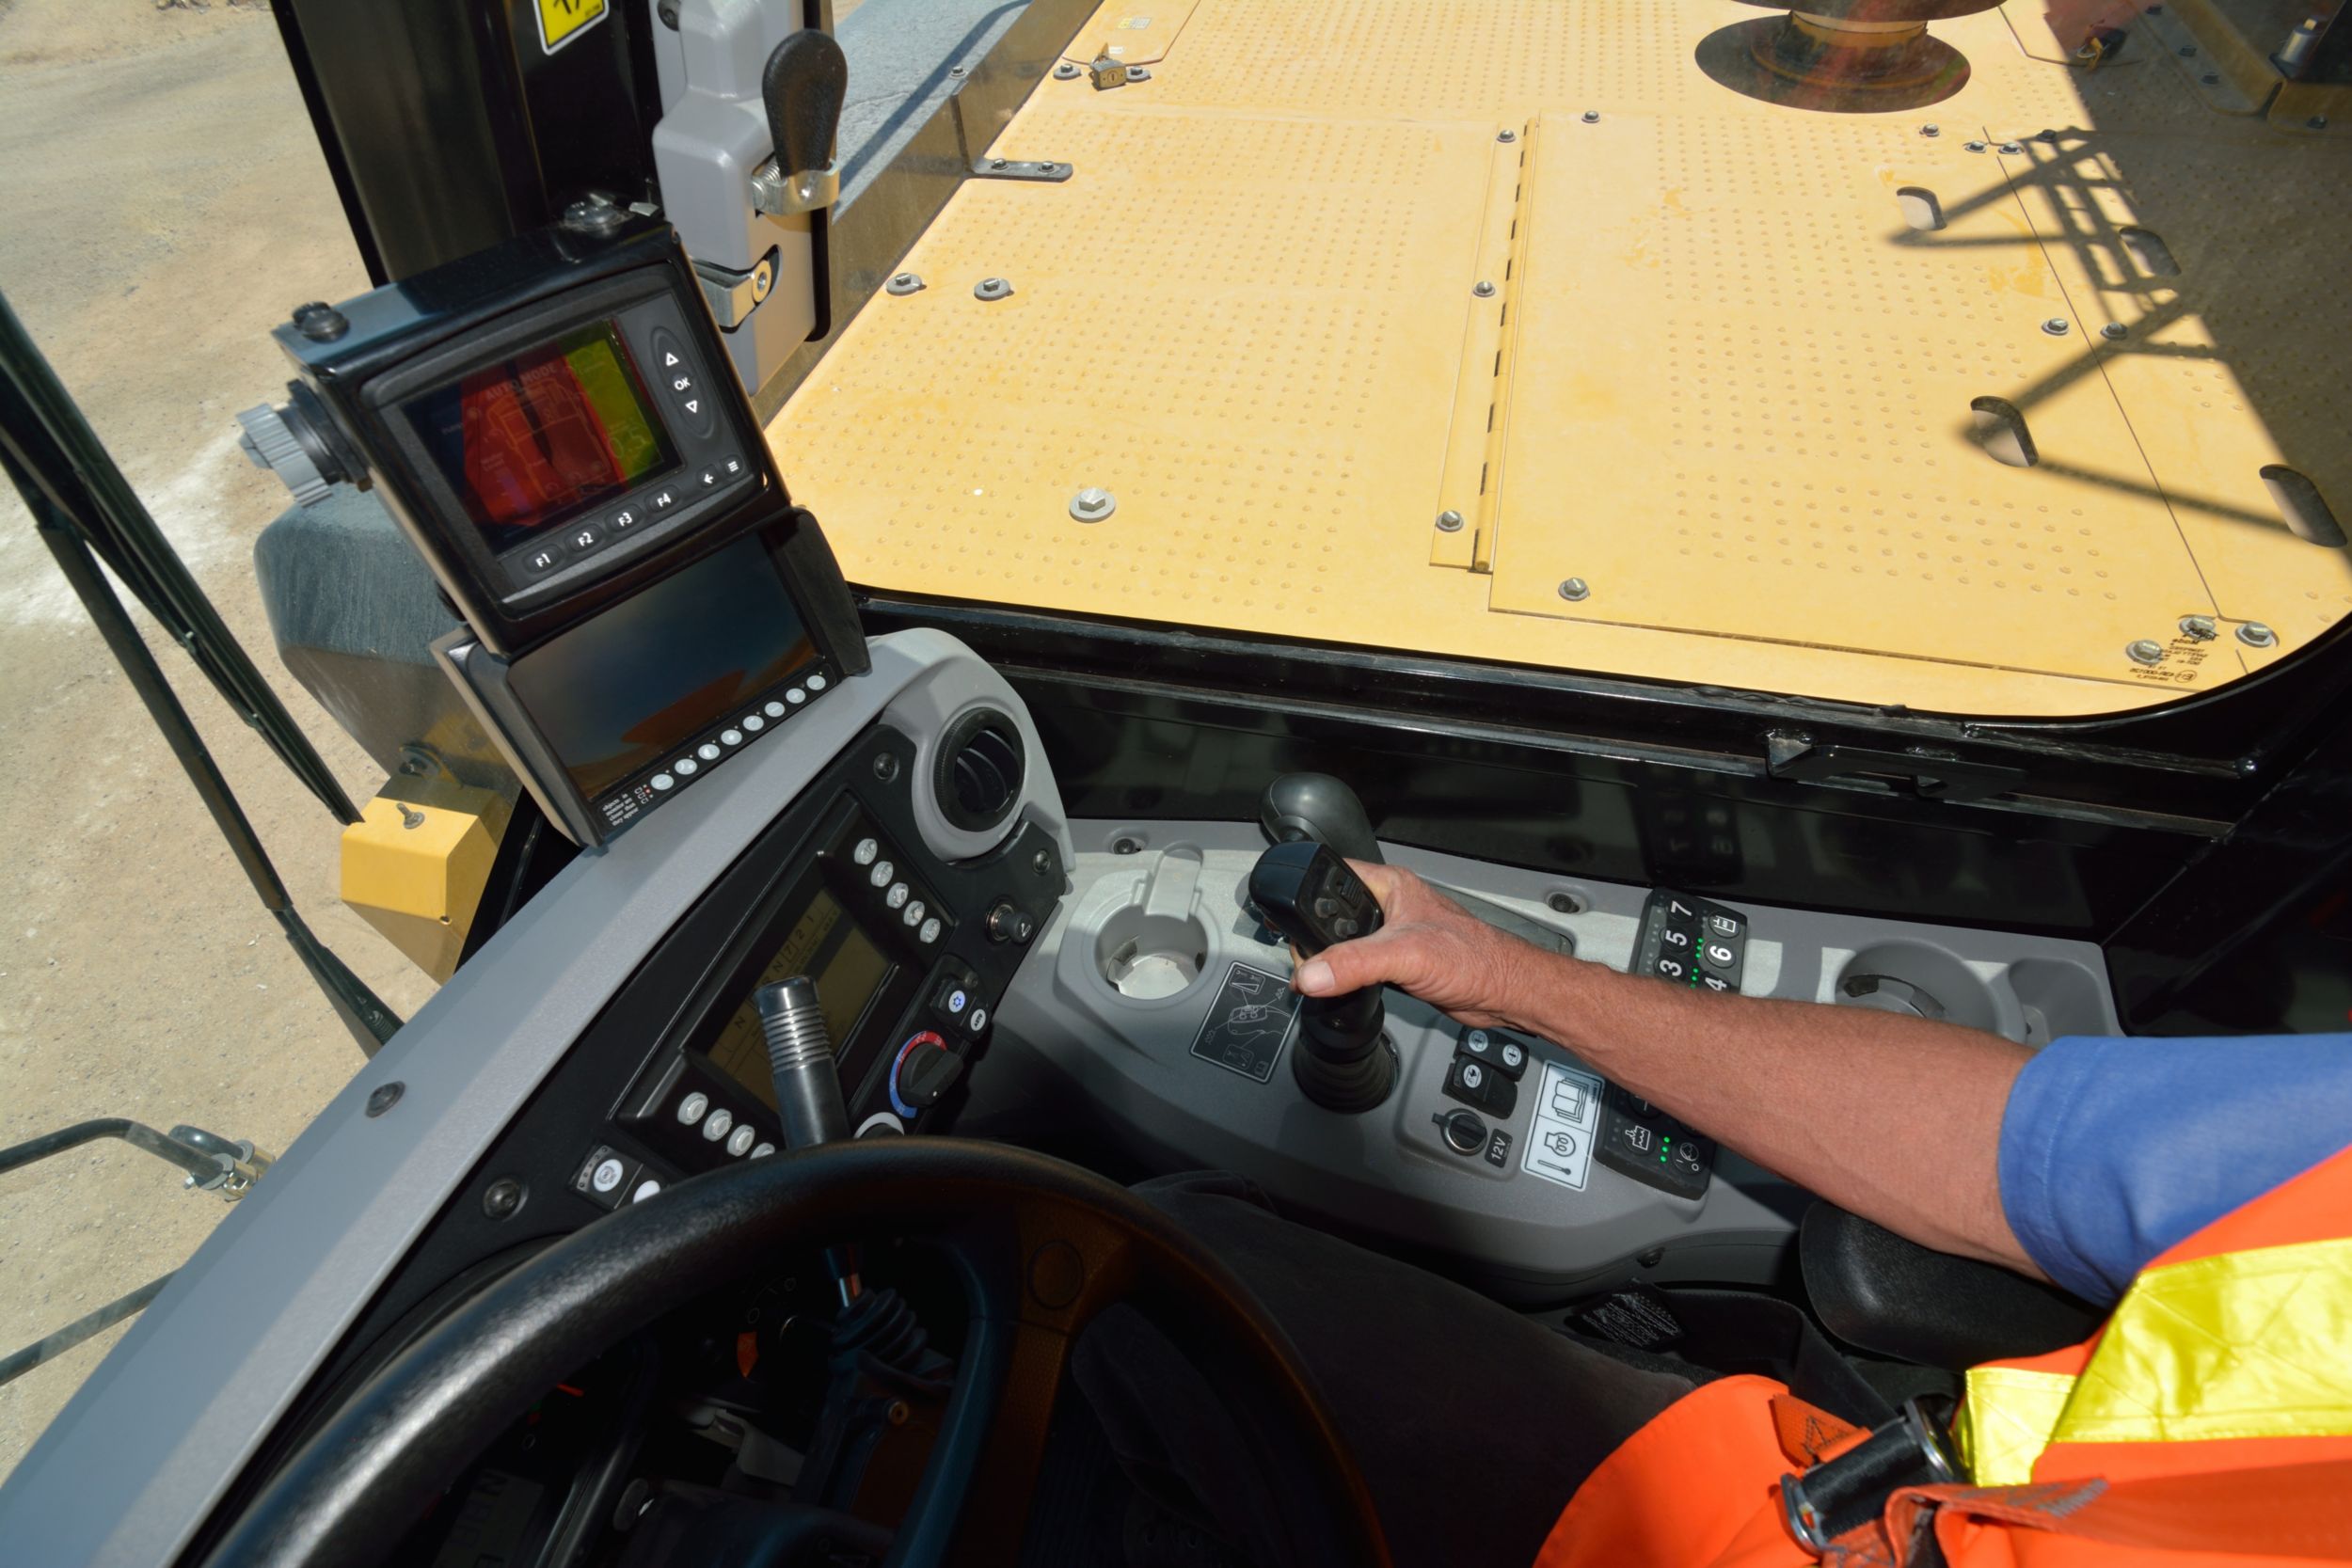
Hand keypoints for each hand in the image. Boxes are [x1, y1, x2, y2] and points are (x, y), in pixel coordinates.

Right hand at [1291, 862, 1551, 1032]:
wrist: (1503, 992)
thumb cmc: (1474, 957)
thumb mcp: (1405, 955)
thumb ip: (1354, 963)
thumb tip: (1312, 973)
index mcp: (1390, 886)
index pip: (1332, 876)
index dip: (1305, 895)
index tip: (1285, 921)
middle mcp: (1390, 906)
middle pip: (1331, 915)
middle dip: (1314, 938)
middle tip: (1306, 963)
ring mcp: (1392, 935)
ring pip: (1344, 943)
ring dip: (1331, 960)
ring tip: (1320, 976)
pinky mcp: (1397, 963)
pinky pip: (1358, 966)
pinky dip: (1346, 977)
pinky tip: (1346, 988)